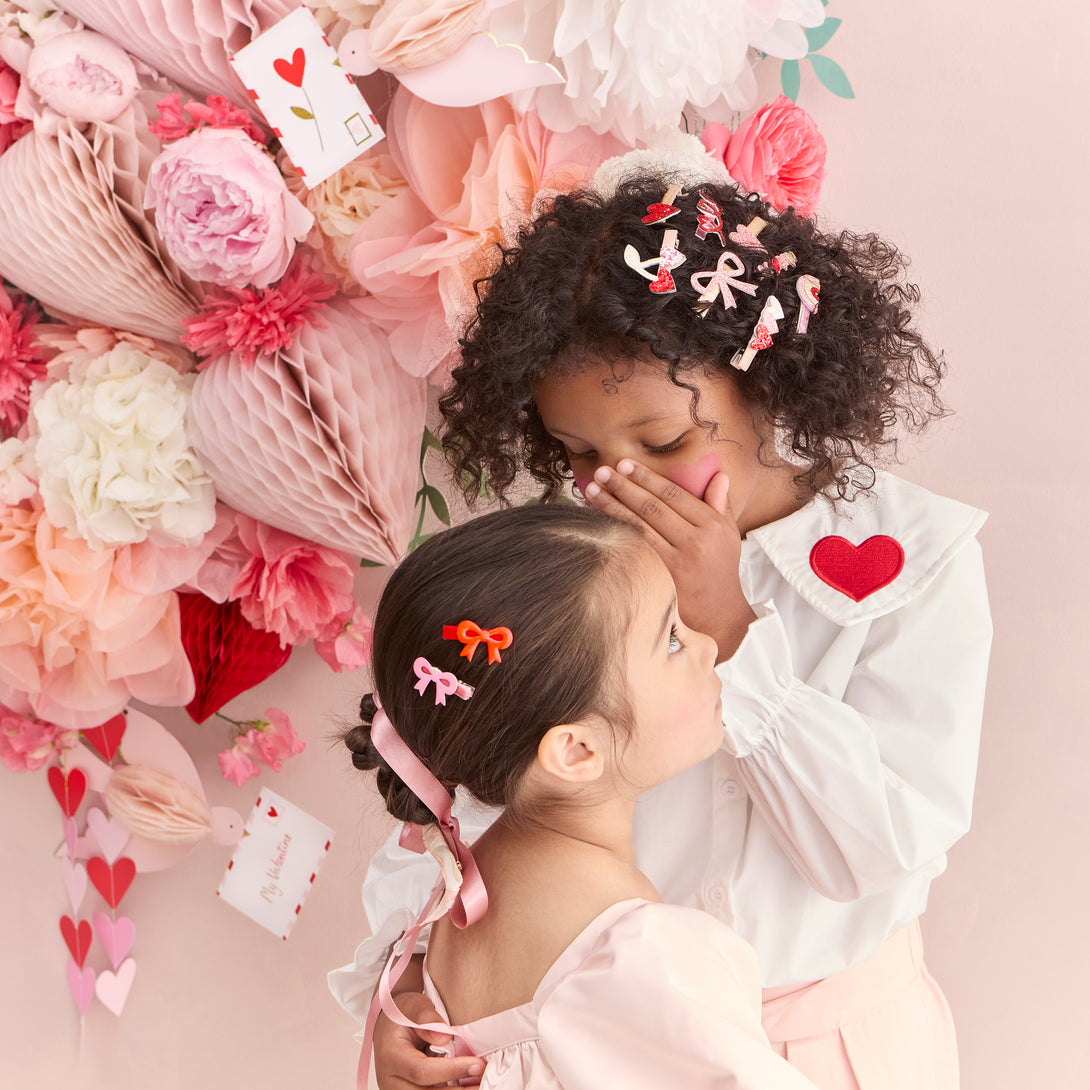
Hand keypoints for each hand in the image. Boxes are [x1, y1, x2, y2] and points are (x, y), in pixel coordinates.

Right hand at [374, 991, 483, 1088]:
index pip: (422, 1071)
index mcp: (390, 1057)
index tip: (477, 1065)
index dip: (452, 1070)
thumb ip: (427, 1019)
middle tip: (484, 1080)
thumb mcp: (414, 1005)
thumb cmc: (403, 1012)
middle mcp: (389, 1080)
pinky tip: (466, 1087)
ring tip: (479, 1085)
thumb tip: (443, 1038)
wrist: (389, 1023)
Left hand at [584, 459, 755, 659]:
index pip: (673, 494)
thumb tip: (719, 474)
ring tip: (592, 490)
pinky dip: (617, 531)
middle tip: (602, 471)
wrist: (720, 613)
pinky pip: (636, 547)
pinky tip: (599, 520)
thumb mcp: (727, 534)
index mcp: (712, 523)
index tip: (625, 465)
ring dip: (613, 506)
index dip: (647, 478)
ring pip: (641, 525)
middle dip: (625, 486)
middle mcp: (697, 539)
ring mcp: (680, 559)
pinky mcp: (665, 576)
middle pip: (653, 507)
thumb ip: (720, 503)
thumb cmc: (720, 569)